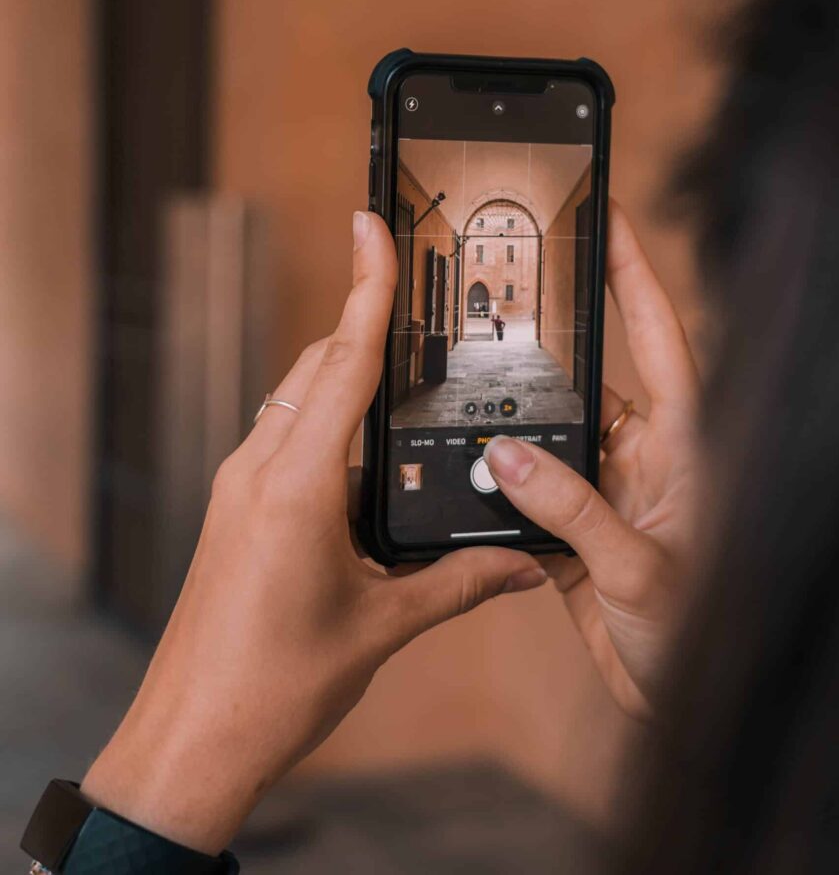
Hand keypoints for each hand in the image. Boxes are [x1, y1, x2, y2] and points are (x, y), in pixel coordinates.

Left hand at [82, 211, 545, 854]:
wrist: (191, 738)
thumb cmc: (274, 687)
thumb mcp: (382, 628)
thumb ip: (458, 583)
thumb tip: (523, 563)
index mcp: (298, 485)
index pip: (343, 363)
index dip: (364, 286)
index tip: (370, 223)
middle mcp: (260, 468)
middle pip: (321, 367)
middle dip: (370, 327)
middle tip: (423, 298)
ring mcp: (240, 485)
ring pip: (300, 399)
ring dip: (349, 376)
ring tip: (410, 372)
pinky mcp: (237, 507)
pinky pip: (286, 437)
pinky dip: (329, 423)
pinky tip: (371, 454)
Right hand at [485, 201, 698, 719]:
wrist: (692, 708)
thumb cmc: (703, 634)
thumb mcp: (640, 568)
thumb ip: (572, 511)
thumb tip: (510, 458)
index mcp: (683, 446)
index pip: (660, 338)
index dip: (635, 273)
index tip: (607, 217)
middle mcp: (646, 460)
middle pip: (593, 382)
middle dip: (548, 347)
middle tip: (502, 297)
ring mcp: (610, 496)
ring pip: (553, 439)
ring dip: (514, 428)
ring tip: (465, 392)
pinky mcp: (577, 537)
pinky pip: (532, 495)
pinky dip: (500, 487)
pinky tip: (467, 475)